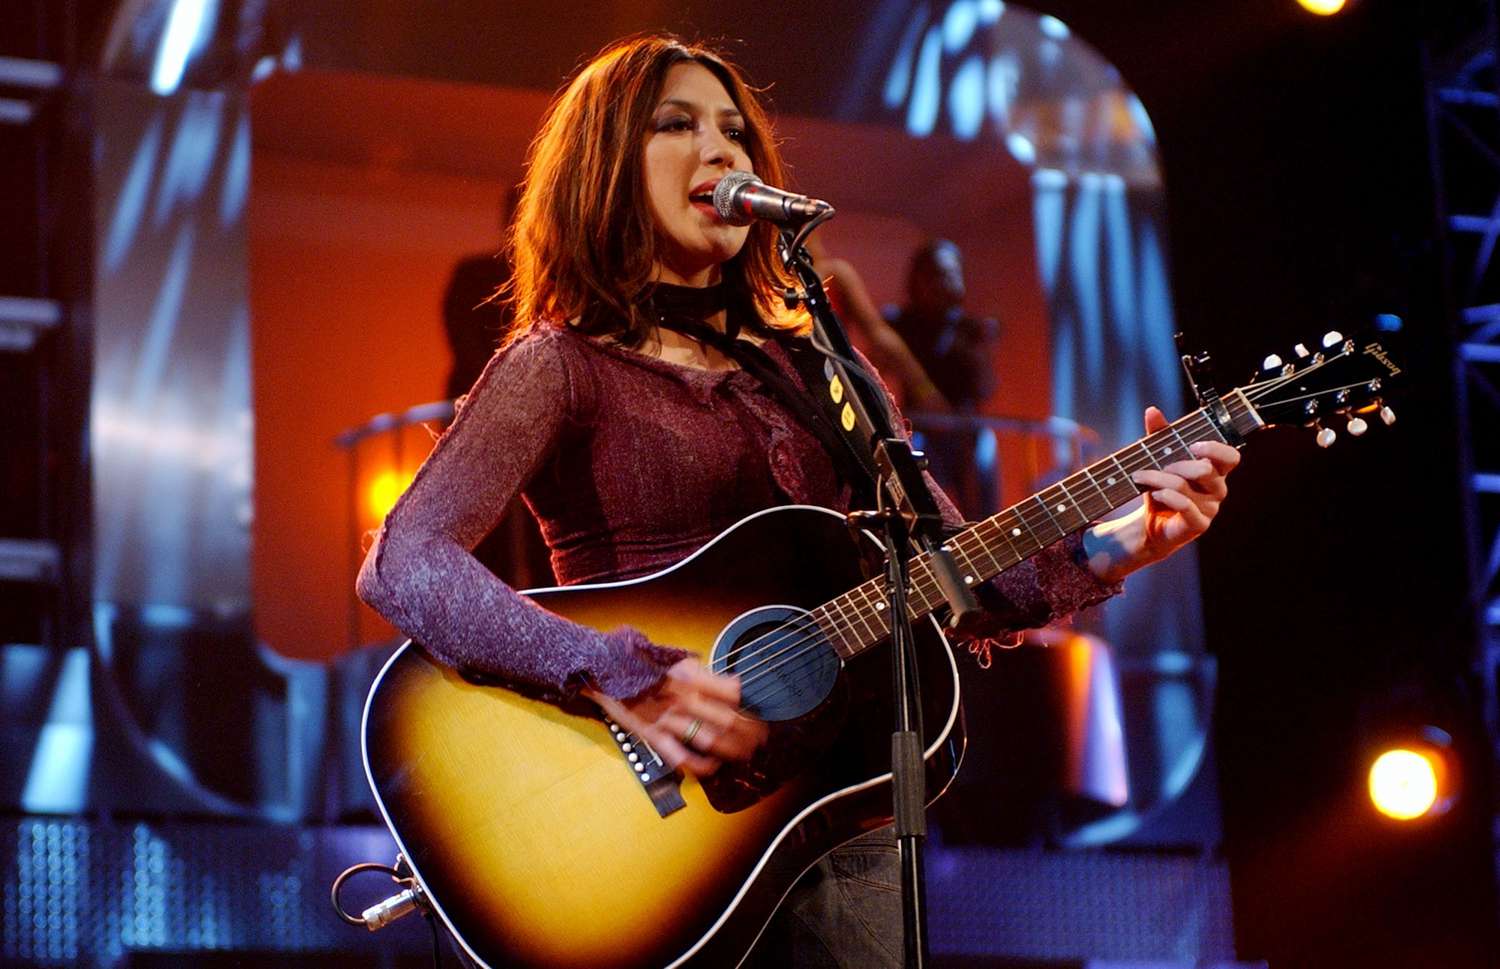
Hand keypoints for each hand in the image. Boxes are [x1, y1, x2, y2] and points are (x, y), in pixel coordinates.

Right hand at [585, 658, 767, 775]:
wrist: (605, 674)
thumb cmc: (643, 666)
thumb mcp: (678, 661)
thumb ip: (707, 674)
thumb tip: (736, 684)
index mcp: (692, 678)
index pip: (732, 693)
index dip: (750, 705)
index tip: (761, 712)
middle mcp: (685, 698)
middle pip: (728, 720)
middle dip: (750, 733)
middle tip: (761, 739)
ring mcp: (670, 719)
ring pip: (711, 740)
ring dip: (733, 751)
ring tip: (745, 754)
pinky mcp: (654, 737)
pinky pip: (682, 757)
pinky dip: (700, 765)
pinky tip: (712, 766)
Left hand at [1085, 405, 1240, 582]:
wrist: (1149, 525)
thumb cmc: (1160, 488)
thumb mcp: (1157, 459)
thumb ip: (1158, 434)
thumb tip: (1152, 410)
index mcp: (1215, 470)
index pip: (1231, 457)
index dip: (1215, 449)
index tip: (1193, 446)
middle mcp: (1217, 489)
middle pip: (1205, 469)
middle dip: (1175, 464)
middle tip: (1157, 465)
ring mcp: (1210, 508)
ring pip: (1186, 485)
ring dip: (1158, 478)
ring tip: (1140, 477)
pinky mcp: (1198, 525)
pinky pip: (1184, 506)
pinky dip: (1166, 495)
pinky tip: (1154, 494)